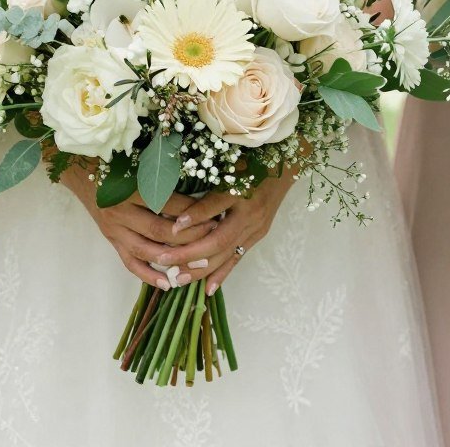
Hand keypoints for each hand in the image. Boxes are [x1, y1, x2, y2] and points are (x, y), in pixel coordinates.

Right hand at [58, 162, 217, 288]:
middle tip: (214, 237)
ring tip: (199, 263)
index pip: (168, 204)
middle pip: (160, 230)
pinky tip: (168, 284)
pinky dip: (148, 276)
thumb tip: (199, 188)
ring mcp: (115, 230)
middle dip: (190, 236)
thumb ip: (162, 175)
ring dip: (174, 259)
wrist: (80, 171)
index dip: (193, 210)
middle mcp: (121, 211)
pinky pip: (130, 263)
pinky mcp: (112, 241)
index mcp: (130, 188)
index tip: (215, 213)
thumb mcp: (137, 162)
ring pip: (147, 251)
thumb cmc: (114, 162)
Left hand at [153, 172, 294, 295]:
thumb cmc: (250, 160)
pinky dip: (222, 274)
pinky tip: (207, 289)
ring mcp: (255, 227)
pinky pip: (237, 258)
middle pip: (218, 238)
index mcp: (240, 189)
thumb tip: (175, 196)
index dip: (194, 216)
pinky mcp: (257, 236)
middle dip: (190, 253)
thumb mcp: (228, 164)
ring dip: (202, 269)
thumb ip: (207, 178)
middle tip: (164, 260)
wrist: (285, 168)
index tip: (172, 228)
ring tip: (178, 279)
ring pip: (226, 253)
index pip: (214, 205)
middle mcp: (249, 212)